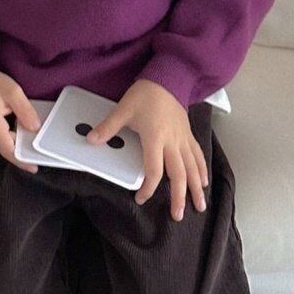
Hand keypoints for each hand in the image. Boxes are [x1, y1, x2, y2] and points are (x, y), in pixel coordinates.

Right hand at [0, 67, 41, 172]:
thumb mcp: (13, 91)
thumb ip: (25, 111)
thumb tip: (35, 128)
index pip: (8, 149)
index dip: (21, 159)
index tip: (34, 167)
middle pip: (6, 149)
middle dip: (23, 151)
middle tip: (40, 151)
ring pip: (3, 145)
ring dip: (17, 144)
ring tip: (33, 142)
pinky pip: (0, 140)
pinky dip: (12, 139)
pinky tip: (22, 133)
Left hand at [86, 79, 208, 219]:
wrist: (167, 78)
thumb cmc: (145, 95)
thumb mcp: (123, 109)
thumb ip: (108, 127)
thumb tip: (90, 140)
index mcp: (156, 138)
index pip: (155, 170)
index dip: (149, 188)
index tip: (142, 198)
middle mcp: (173, 142)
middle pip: (179, 174)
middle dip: (179, 197)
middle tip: (177, 215)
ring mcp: (183, 139)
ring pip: (192, 168)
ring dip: (196, 188)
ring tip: (199, 206)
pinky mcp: (188, 134)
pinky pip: (197, 155)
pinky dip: (201, 169)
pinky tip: (203, 182)